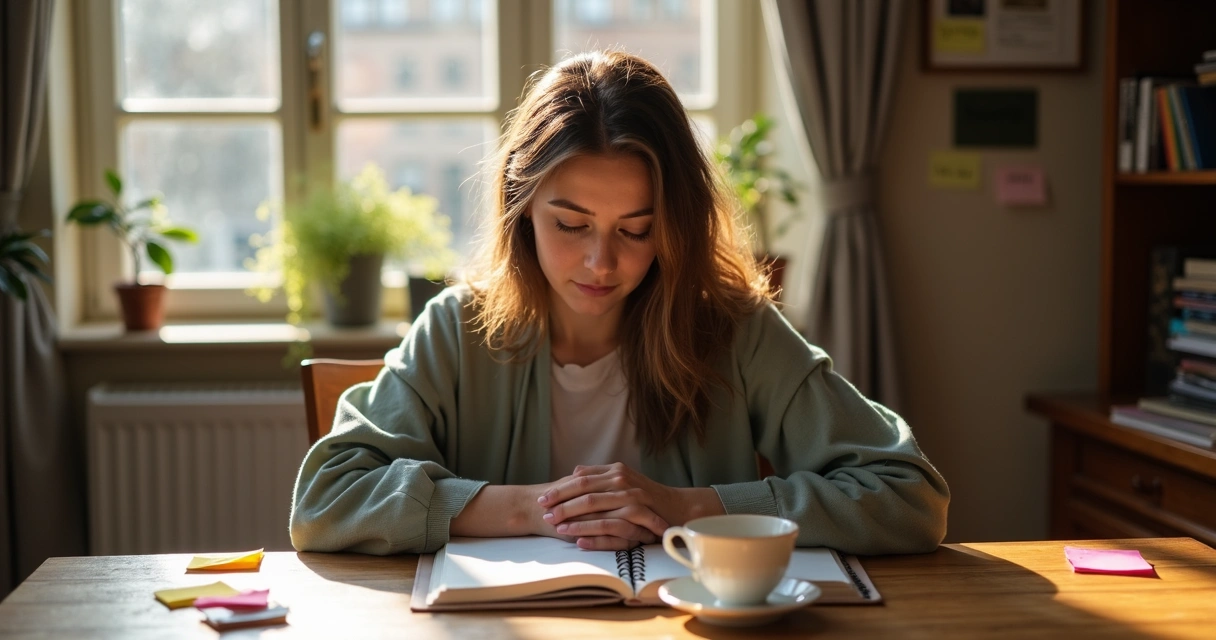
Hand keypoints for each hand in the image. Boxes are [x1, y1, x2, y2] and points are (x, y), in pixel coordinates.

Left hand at [538, 463, 680, 550]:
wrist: (677, 507)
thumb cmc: (646, 496)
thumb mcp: (623, 480)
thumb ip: (599, 475)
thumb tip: (574, 472)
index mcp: (615, 470)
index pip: (580, 478)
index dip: (560, 489)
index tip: (543, 499)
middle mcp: (622, 480)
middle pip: (583, 491)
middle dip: (560, 503)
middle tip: (543, 513)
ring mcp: (631, 497)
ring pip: (594, 507)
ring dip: (572, 519)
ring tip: (555, 527)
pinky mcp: (639, 515)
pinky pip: (610, 525)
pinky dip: (592, 534)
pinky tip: (578, 541)